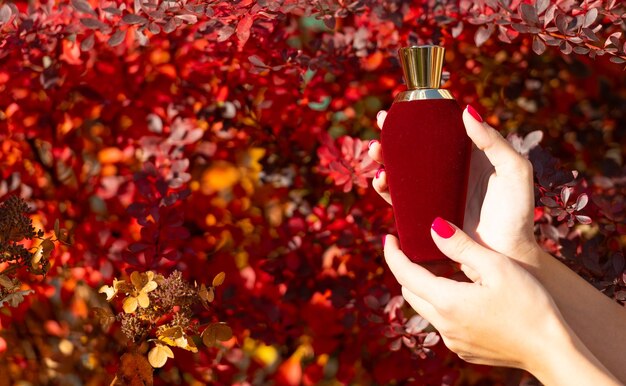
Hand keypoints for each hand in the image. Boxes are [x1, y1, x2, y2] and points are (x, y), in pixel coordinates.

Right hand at [369, 107, 539, 267]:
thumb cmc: (517, 212)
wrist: (507, 253)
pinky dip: (386, 189)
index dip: (416, 119)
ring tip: (377, 156)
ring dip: (384, 161)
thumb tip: (466, 111)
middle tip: (380, 128)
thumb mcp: (514, 170)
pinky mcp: (424, 215)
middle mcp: (447, 172)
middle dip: (391, 138)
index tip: (399, 109)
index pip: (437, 130)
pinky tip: (382, 182)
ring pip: (401, 172)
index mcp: (467, 155)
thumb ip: (494, 141)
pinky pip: (399, 199)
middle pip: (412, 149)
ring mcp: (434, 194)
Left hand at [383, 219, 562, 369]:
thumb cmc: (529, 305)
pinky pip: (443, 323)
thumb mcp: (496, 266)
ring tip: (446, 268)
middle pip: (411, 292)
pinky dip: (444, 305)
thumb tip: (433, 228)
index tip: (388, 237)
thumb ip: (460, 246)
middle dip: (408, 270)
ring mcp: (453, 341)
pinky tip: (466, 294)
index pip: (404, 274)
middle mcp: (443, 325)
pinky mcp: (464, 350)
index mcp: (446, 302)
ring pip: (426, 308)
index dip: (392, 253)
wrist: (551, 351)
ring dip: (427, 288)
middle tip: (420, 250)